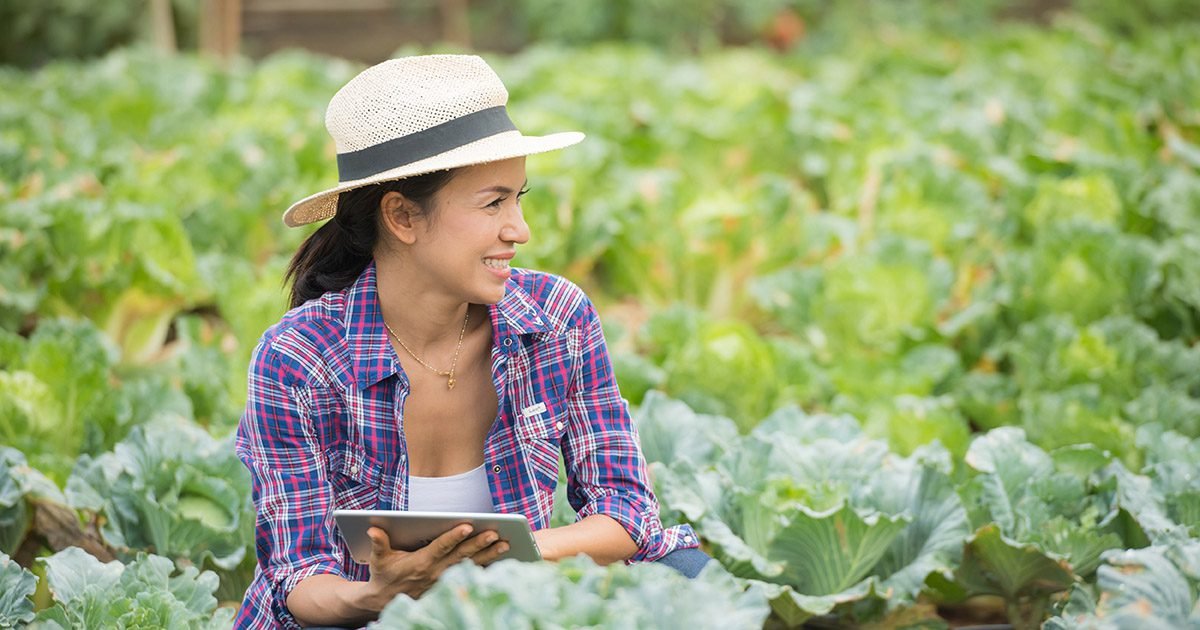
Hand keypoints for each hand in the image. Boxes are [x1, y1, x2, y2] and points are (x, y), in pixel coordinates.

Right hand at [362, 524, 509, 604]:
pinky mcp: (450, 584)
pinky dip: (487, 566)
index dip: (453, 536)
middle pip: (461, 555)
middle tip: (495, 534)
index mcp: (421, 563)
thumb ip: (378, 543)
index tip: (467, 526)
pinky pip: (471, 574)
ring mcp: (445, 579)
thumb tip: (373, 529)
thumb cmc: (384, 575)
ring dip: (489, 555)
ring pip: (471, 564)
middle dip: (479, 544)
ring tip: (505, 544)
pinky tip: (501, 558)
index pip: (441, 547)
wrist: (386, 601)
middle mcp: (436, 572)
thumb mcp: (378, 560)